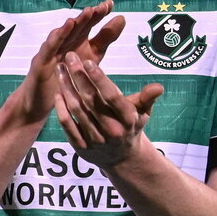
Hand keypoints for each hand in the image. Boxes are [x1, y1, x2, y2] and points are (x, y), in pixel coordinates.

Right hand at [15, 1, 122, 124]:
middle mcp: (63, 43)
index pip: (89, 25)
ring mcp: (51, 52)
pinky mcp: (40, 63)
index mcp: (77, 42)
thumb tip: (122, 18)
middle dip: (88, 16)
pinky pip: (49, 49)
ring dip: (74, 23)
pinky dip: (56, 38)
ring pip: (62, 35)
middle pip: (76, 27)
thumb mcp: (91, 58)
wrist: (42, 103)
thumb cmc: (67, 78)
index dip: (99, 14)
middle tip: (101, 7)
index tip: (110, 4)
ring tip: (86, 13)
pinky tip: (65, 30)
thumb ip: (105, 39)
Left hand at [54, 52, 162, 167]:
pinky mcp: (80, 147)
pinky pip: (67, 124)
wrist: (122, 159)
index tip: (88, 61)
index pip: (112, 97)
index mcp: (128, 120)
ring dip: (66, 87)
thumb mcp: (143, 113)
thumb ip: (147, 98)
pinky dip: (61, 107)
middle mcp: (111, 130)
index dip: (99, 79)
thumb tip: (159, 87)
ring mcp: (95, 140)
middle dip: (78, 76)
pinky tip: (58, 91)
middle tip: (70, 56)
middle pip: (91, 100)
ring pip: (77, 109)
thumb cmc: (131, 126)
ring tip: (61, 69)